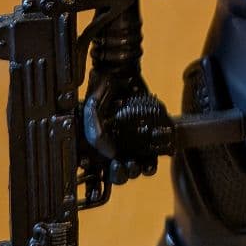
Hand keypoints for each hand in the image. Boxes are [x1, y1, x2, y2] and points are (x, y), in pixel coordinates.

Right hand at [82, 68, 169, 183]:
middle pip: (120, 172)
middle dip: (124, 174)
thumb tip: (111, 153)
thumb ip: (96, 132)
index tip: (112, 167)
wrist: (120, 70)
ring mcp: (132, 140)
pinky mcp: (148, 132)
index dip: (106, 175)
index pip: (100, 169)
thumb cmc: (102, 90)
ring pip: (137, 165)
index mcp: (97, 144)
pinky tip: (152, 158)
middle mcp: (115, 145)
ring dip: (139, 170)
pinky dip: (153, 159)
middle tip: (126, 166)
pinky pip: (152, 153)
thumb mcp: (91, 109)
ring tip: (139, 165)